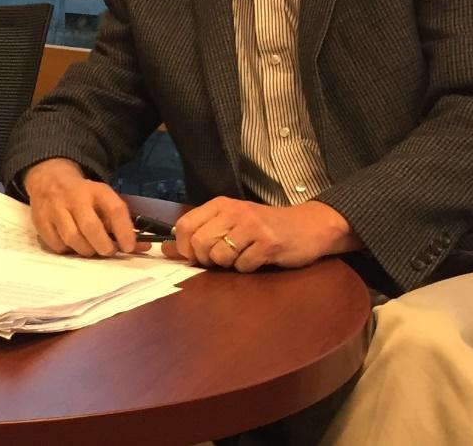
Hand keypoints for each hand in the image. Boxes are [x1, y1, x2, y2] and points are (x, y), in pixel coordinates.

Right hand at [23, 157, 136, 256]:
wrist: (50, 180)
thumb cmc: (84, 195)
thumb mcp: (103, 198)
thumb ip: (120, 221)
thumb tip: (141, 246)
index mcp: (97, 190)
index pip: (115, 210)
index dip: (125, 231)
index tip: (129, 247)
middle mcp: (76, 197)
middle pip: (91, 227)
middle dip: (103, 246)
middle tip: (108, 252)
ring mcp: (56, 209)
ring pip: (72, 239)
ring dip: (85, 250)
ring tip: (91, 249)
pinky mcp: (41, 221)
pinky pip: (56, 245)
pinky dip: (67, 250)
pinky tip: (73, 246)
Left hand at [161, 197, 361, 272]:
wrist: (307, 226)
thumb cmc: (265, 226)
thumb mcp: (231, 222)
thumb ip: (201, 233)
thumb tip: (164, 248)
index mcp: (221, 204)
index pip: (185, 226)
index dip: (186, 247)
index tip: (199, 254)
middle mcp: (235, 211)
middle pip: (200, 244)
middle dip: (209, 259)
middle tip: (226, 256)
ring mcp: (252, 226)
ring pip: (220, 257)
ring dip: (231, 264)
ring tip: (246, 253)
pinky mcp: (268, 243)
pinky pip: (243, 267)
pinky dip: (249, 268)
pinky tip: (260, 257)